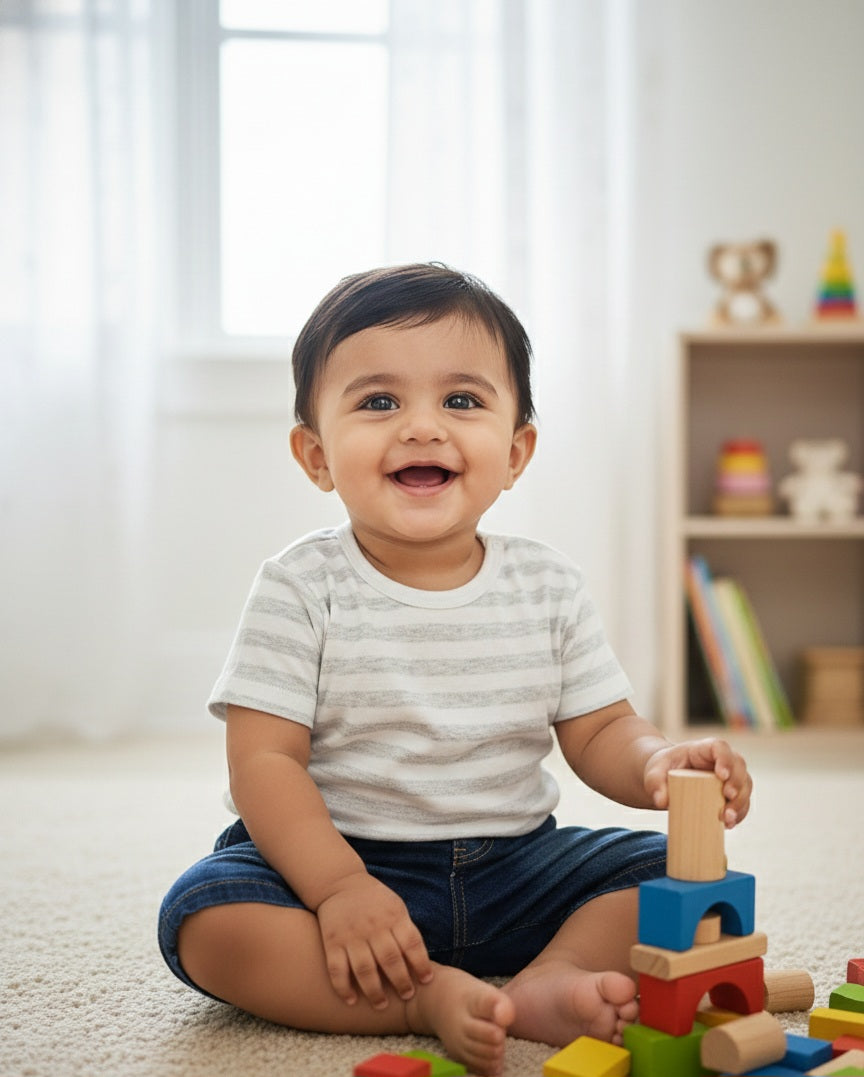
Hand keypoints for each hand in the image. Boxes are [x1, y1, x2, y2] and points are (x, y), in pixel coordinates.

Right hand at [315, 871, 432, 1008]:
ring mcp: (352, 936)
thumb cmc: (375, 901)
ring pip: (365, 969)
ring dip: (374, 991)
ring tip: (382, 1005)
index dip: (421, 964)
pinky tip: (352, 1001)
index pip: (412, 943)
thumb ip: (406, 931)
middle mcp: (373, 926)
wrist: (341, 884)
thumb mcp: (396, 907)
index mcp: (393, 916)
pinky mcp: (333, 943)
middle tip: (407, 996)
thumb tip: (421, 964)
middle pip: (390, 959)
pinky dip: (343, 988)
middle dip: (401, 982)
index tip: (426, 981)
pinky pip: (337, 969)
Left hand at [643, 737, 751, 827]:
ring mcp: (729, 776)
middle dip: (737, 783)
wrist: (666, 778)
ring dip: (741, 802)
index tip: (722, 775)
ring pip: (745, 784)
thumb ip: (655, 784)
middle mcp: (721, 760)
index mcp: (703, 749)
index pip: (720, 747)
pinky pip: (742, 802)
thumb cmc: (663, 770)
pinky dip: (739, 813)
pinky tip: (730, 824)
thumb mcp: (654, 772)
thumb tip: (662, 801)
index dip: (725, 759)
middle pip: (739, 766)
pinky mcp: (731, 793)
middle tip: (728, 797)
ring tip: (728, 819)